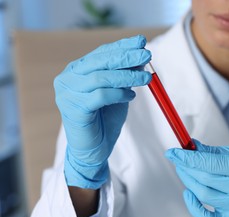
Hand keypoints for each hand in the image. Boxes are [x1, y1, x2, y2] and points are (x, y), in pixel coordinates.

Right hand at [54, 35, 151, 188]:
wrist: (93, 150)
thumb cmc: (105, 121)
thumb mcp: (118, 93)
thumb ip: (125, 77)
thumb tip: (142, 58)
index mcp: (77, 71)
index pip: (101, 53)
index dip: (122, 46)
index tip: (141, 41)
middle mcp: (68, 78)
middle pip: (100, 61)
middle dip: (126, 56)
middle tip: (147, 54)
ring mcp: (68, 94)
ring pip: (101, 78)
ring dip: (127, 76)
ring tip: (146, 79)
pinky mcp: (74, 109)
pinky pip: (100, 96)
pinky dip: (118, 94)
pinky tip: (130, 96)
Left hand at [165, 140, 228, 216]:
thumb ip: (212, 152)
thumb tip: (188, 147)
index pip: (212, 164)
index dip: (189, 158)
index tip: (173, 152)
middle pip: (206, 179)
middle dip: (186, 167)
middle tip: (177, 158)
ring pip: (204, 195)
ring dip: (188, 181)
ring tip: (183, 169)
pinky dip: (193, 206)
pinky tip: (189, 193)